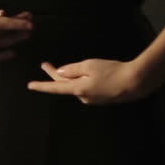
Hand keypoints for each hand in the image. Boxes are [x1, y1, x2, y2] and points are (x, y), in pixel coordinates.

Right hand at [0, 1, 33, 62]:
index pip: (1, 24)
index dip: (17, 23)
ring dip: (12, 41)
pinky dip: (0, 55)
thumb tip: (2, 15)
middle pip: (1, 35)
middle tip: (31, 27)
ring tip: (24, 37)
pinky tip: (11, 52)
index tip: (29, 22)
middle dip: (17, 31)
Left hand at [25, 59, 153, 104]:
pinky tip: (91, 73)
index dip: (42, 85)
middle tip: (45, 64)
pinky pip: (86, 88)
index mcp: (78, 89)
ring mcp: (92, 100)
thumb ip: (73, 69)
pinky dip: (83, 80)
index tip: (30, 85)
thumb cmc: (112, 71)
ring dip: (72, 77)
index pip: (55, 87)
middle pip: (65, 85)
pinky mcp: (101, 98)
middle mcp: (83, 98)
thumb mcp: (89, 65)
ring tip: (78, 66)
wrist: (135, 82)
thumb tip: (60, 73)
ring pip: (77, 86)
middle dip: (55, 75)